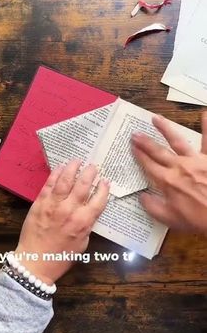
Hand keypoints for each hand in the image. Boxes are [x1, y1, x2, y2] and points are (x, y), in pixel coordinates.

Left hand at [15, 159, 109, 283]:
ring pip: (66, 180)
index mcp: (83, 222)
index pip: (98, 200)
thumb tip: (91, 209)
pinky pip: (49, 184)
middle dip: (90, 172)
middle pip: (83, 185)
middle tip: (93, 165)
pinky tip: (61, 167)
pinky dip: (56, 173)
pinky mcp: (40, 203)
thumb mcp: (83, 243)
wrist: (35, 262)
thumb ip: (88, 224)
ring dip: (73, 167)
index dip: (104, 188)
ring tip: (77, 160)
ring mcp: (54, 205)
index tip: (106, 181)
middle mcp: (70, 210)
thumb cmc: (62, 256)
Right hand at [132, 112, 206, 231]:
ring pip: (177, 141)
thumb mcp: (171, 220)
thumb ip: (153, 207)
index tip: (132, 146)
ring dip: (165, 129)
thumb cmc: (198, 219)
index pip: (148, 165)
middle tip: (135, 133)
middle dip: (145, 142)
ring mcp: (195, 160)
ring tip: (156, 118)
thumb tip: (141, 196)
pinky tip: (204, 112)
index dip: (139, 155)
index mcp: (167, 181)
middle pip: (158, 151)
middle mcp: (179, 167)